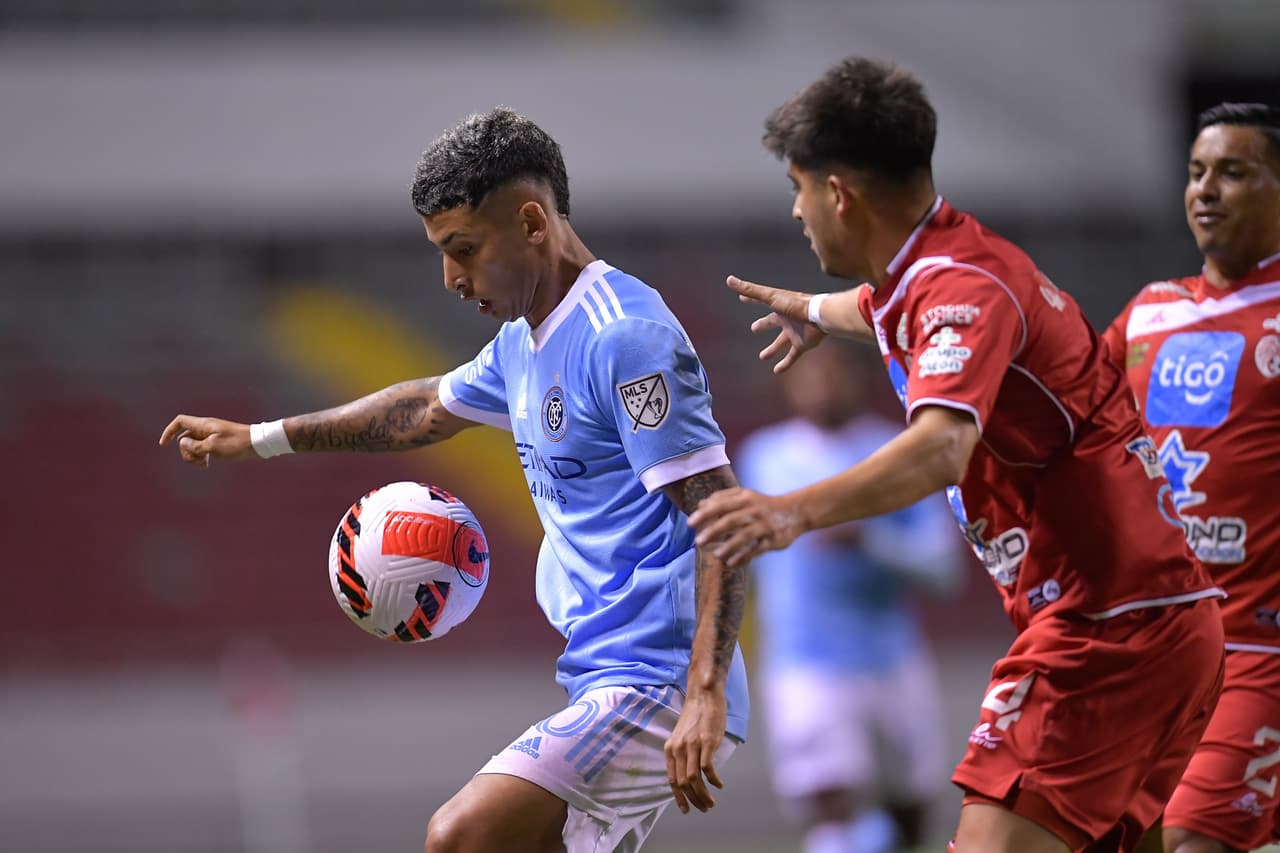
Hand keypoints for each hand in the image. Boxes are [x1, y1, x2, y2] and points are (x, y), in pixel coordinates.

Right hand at [158, 415, 255, 467]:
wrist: (258, 443)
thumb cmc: (237, 444)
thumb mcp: (213, 447)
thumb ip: (195, 446)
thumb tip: (182, 444)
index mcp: (204, 425)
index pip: (180, 422)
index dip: (169, 431)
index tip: (164, 445)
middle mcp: (206, 428)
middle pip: (184, 438)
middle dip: (185, 451)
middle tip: (198, 460)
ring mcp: (211, 436)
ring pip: (193, 445)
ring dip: (194, 456)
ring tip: (204, 464)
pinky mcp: (218, 443)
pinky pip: (202, 449)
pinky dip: (201, 456)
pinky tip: (207, 464)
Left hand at [664, 688, 726, 813]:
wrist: (703, 695)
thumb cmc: (695, 716)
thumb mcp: (682, 736)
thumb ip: (683, 754)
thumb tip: (687, 776)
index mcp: (670, 748)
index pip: (672, 780)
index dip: (679, 798)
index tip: (686, 810)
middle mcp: (678, 748)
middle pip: (683, 783)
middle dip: (694, 800)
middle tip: (705, 808)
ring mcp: (692, 745)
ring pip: (694, 779)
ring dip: (704, 795)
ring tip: (712, 802)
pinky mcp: (707, 742)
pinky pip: (708, 768)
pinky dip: (714, 780)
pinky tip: (720, 785)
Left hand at [687, 488, 806, 567]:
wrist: (796, 511)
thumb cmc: (764, 505)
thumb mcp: (745, 496)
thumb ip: (723, 498)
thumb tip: (700, 505)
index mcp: (745, 498)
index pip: (721, 505)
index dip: (705, 514)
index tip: (690, 523)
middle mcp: (755, 510)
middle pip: (731, 520)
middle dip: (713, 531)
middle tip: (698, 542)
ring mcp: (765, 525)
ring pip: (744, 536)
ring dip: (728, 546)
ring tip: (716, 555)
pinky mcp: (773, 540)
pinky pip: (756, 550)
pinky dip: (743, 557)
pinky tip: (731, 564)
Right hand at [726, 275, 825, 373]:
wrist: (819, 316)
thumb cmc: (795, 304)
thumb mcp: (770, 297)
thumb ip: (750, 290)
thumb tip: (728, 279)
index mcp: (779, 305)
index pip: (761, 300)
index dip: (751, 298)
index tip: (742, 297)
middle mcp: (787, 318)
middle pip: (772, 322)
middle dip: (763, 325)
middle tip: (753, 329)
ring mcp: (795, 332)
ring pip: (781, 342)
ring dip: (773, 349)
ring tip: (763, 357)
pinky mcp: (802, 344)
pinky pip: (793, 356)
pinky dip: (785, 364)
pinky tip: (777, 371)